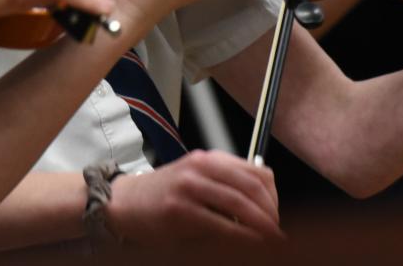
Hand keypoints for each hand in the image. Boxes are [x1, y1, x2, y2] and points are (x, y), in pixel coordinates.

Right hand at [106, 150, 280, 244]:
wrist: (125, 202)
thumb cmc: (163, 194)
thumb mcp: (196, 179)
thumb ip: (225, 185)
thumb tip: (263, 207)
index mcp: (209, 159)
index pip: (257, 172)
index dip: (274, 196)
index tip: (276, 214)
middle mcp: (201, 167)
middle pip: (252, 186)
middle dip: (271, 212)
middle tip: (277, 231)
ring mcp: (189, 187)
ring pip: (239, 203)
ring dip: (261, 225)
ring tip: (270, 238)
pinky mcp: (179, 210)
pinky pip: (220, 224)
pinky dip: (240, 235)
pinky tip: (249, 243)